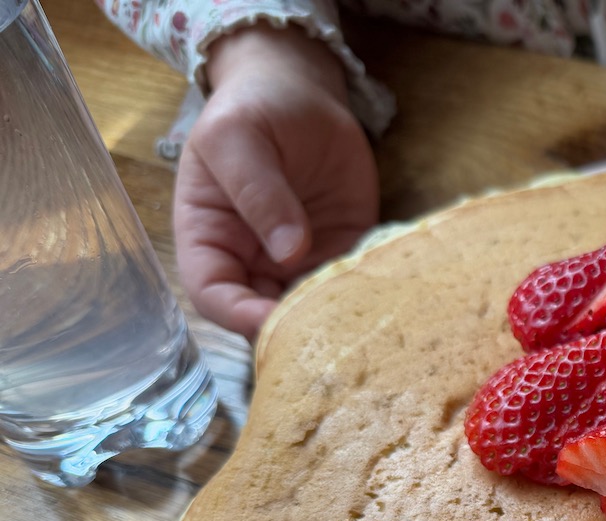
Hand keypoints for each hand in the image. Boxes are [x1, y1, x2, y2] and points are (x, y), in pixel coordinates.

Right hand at [174, 26, 378, 336]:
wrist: (299, 93)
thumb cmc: (252, 111)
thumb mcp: (237, 139)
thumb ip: (258, 191)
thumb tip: (287, 250)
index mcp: (211, 239)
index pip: (214, 295)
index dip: (237, 315)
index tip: (269, 321)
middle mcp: (254, 261)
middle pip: (265, 315)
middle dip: (292, 330)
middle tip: (325, 330)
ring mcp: (301, 262)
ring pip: (313, 310)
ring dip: (334, 318)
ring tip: (359, 319)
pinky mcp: (343, 251)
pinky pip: (353, 284)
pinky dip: (366, 293)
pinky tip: (383, 292)